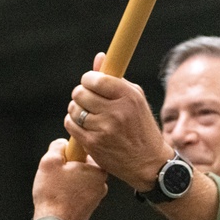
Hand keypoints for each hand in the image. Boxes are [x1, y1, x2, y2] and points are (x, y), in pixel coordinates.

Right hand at [32, 138, 107, 219]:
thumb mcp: (50, 161)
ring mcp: (96, 198)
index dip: (71, 153)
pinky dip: (70, 194)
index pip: (86, 151)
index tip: (64, 158)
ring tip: (57, 187)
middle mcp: (101, 184)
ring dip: (69, 181)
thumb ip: (57, 146)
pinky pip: (78, 194)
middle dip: (69, 168)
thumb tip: (62, 144)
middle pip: (83, 166)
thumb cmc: (53, 196)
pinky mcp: (88, 208)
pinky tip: (59, 197)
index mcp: (97, 170)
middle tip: (57, 174)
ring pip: (80, 181)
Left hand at [64, 52, 172, 190]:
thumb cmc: (141, 127)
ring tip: (87, 114)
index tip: (90, 83)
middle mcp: (117, 111)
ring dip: (76, 109)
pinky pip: (71, 125)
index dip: (88, 79)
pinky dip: (73, 123)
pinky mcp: (94, 144)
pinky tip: (84, 125)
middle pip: (80, 93)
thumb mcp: (135, 100)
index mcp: (128, 96)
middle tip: (87, 100)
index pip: (95, 79)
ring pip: (74, 109)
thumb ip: (115, 79)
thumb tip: (100, 57)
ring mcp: (104, 129)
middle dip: (81, 94)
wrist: (148, 163)